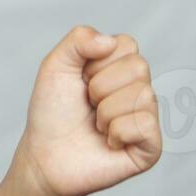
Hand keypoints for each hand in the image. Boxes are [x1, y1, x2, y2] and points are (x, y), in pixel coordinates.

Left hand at [11, 26, 162, 195]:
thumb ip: (78, 39)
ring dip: (105, 112)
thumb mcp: (55, 65)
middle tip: (88, 105)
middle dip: (100, 86)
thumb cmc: (52, 112)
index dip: (96, 62)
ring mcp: (147, 118)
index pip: (128, 45)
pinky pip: (144, 124)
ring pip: (143, 95)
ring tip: (96, 125)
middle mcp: (139, 90)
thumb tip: (110, 42)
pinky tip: (108, 142)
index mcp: (121, 68)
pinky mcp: (151, 147)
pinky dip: (117, 132)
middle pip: (139, 67)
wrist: (44, 156)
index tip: (81, 81)